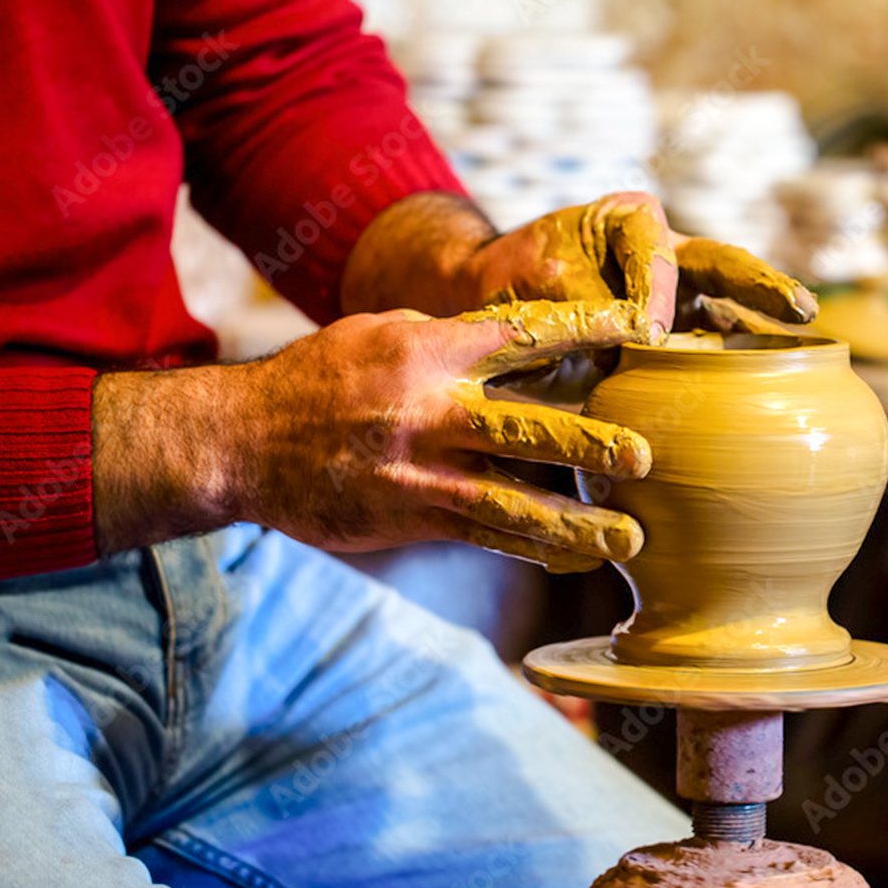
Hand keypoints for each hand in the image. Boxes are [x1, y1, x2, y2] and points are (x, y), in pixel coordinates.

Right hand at [93, 300, 656, 571]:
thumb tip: (525, 336)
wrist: (242, 443)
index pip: (521, 334)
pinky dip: (535, 549)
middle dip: (591, 443)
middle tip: (645, 456)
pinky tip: (579, 557)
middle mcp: (430, 411)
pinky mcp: (411, 516)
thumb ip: (453, 337)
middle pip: (527, 426)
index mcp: (429, 350)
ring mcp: (421, 471)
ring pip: (512, 499)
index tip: (639, 330)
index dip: (585, 330)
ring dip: (577, 522)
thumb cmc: (322, 378)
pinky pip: (484, 536)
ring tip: (632, 539)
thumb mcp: (383, 332)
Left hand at [343, 192, 818, 339]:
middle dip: (763, 288)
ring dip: (763, 332)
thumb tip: (641, 338)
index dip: (656, 293)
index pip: (658, 254)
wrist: (488, 303)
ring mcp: (676, 293)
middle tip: (800, 310)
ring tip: (805, 354)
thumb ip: (590, 303)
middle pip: (723, 265)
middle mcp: (664, 251)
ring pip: (728, 307)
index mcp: (631, 221)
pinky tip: (770, 391)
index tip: (646, 334)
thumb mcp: (542, 284)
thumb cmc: (511, 281)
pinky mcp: (675, 334)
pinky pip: (711, 346)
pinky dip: (738, 366)